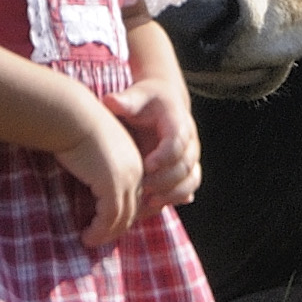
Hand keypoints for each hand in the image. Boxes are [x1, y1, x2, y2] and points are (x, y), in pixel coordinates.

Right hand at [53, 104, 144, 248]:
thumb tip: (90, 182)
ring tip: (89, 240)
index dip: (122, 215)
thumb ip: (99, 168)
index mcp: (134, 161)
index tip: (104, 227)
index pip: (135, 197)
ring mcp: (127, 178)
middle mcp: (136, 171)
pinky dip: (98, 231)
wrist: (72, 115)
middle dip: (115, 228)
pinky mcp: (112, 185)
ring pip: (122, 218)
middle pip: (132, 210)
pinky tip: (86, 235)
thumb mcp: (94, 152)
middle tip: (97, 238)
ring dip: (105, 234)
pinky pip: (109, 217)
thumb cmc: (75, 130)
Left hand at [102, 77, 200, 209]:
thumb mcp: (136, 97)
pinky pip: (188, 187)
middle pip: (185, 164)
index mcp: (178, 121)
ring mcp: (191, 157)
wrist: (162, 104)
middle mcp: (190, 140)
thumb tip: (110, 100)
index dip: (164, 155)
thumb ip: (125, 101)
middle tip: (142, 187)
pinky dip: (174, 198)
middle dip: (164, 179)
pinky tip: (155, 205)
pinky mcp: (187, 170)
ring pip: (191, 179)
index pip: (178, 140)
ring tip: (149, 201)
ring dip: (171, 193)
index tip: (146, 165)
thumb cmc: (145, 101)